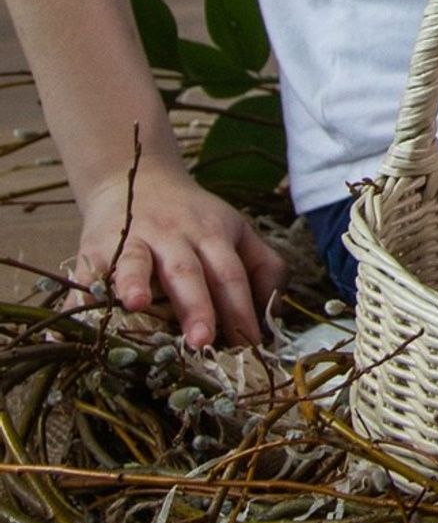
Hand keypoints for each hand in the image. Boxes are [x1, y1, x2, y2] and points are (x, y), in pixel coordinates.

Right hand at [73, 157, 286, 347]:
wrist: (137, 178)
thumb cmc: (194, 219)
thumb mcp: (237, 231)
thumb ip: (264, 266)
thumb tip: (272, 312)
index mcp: (213, 235)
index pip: (231, 274)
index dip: (241, 308)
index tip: (250, 344)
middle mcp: (174, 236)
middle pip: (188, 271)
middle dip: (196, 306)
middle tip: (202, 341)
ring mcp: (133, 240)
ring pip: (136, 261)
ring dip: (134, 282)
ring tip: (135, 304)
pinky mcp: (95, 248)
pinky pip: (87, 273)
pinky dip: (82, 294)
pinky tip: (79, 315)